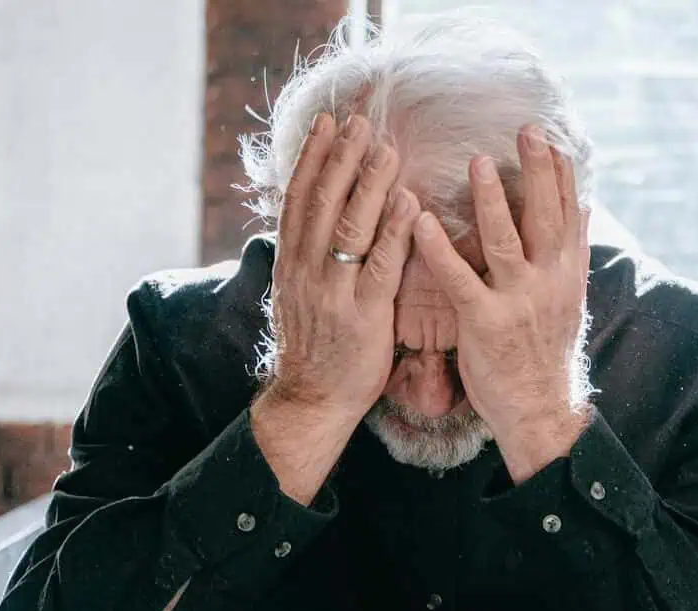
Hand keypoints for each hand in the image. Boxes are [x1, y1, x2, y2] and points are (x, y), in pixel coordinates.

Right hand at [263, 112, 418, 420]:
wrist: (311, 402)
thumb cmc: (315, 348)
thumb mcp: (298, 296)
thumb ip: (307, 257)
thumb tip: (312, 219)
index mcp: (290, 263)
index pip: (298, 198)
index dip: (313, 158)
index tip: (328, 123)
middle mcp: (306, 271)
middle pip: (321, 202)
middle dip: (341, 158)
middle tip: (361, 121)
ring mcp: (333, 292)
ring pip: (348, 227)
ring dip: (368, 184)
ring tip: (386, 149)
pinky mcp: (363, 316)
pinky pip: (380, 265)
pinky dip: (393, 231)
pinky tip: (408, 202)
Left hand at [413, 125, 592, 482]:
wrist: (539, 410)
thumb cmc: (543, 353)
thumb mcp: (568, 300)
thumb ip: (568, 255)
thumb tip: (579, 210)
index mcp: (568, 274)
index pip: (569, 212)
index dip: (560, 173)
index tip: (551, 137)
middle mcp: (549, 282)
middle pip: (545, 216)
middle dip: (538, 170)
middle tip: (527, 130)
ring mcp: (519, 302)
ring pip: (507, 241)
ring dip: (491, 200)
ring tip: (477, 162)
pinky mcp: (486, 323)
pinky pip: (461, 279)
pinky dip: (440, 248)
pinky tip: (421, 221)